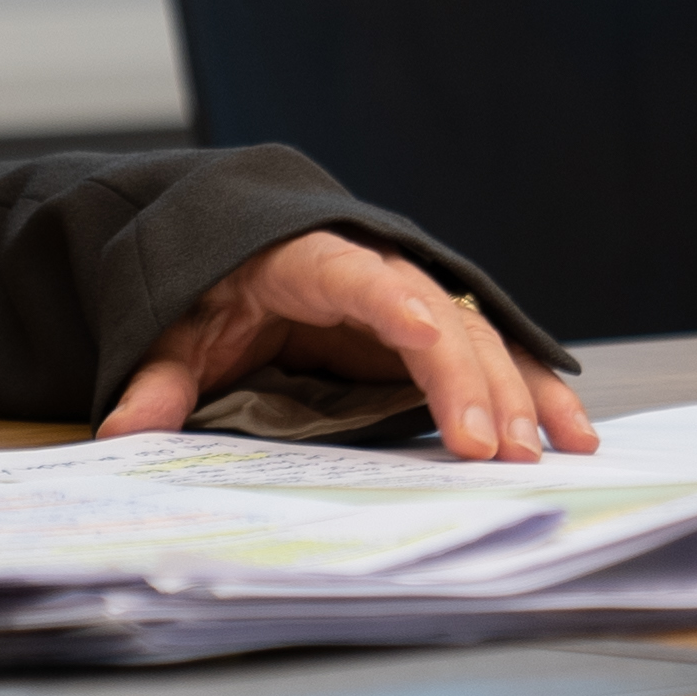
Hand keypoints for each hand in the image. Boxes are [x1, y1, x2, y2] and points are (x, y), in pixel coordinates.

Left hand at [92, 231, 597, 461]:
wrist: (230, 246)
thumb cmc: (204, 283)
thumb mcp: (171, 325)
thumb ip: (158, 376)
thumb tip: (124, 428)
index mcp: (304, 255)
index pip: (356, 276)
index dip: (393, 305)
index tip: (427, 336)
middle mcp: (371, 266)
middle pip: (433, 314)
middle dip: (470, 379)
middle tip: (495, 449)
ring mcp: (407, 293)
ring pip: (474, 334)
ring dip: (517, 389)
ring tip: (549, 448)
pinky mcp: (426, 326)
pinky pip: (486, 352)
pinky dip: (530, 386)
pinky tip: (572, 429)